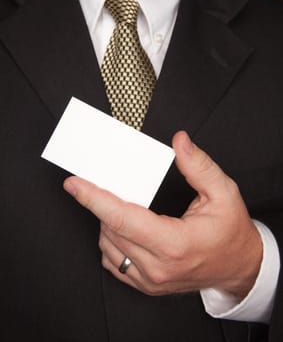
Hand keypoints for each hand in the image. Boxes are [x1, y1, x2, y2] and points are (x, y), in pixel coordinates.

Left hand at [63, 131, 261, 297]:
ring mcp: (150, 280)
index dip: (94, 198)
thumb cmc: (231, 233)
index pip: (121, 218)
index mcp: (174, 243)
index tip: (74, 184)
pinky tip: (122, 230)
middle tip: (99, 185)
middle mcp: (157, 266)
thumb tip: (180, 142)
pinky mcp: (147, 285)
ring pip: (107, 246)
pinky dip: (111, 242)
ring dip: (106, 222)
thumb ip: (199, 166)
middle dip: (100, 203)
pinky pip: (113, 263)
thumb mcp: (223, 193)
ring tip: (119, 206)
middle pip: (110, 229)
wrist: (238, 267)